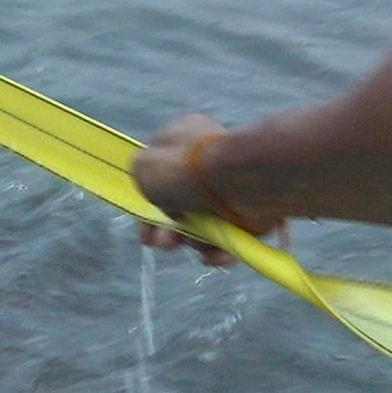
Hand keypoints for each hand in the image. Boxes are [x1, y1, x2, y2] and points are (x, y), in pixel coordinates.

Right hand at [130, 114, 288, 264]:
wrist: (239, 181)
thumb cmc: (187, 170)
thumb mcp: (144, 168)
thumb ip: (142, 178)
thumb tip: (156, 190)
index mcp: (185, 139)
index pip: (162, 174)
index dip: (149, 205)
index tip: (145, 229)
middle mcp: (208, 162)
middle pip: (182, 205)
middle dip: (168, 230)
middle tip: (165, 243)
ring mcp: (229, 188)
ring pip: (204, 225)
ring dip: (191, 241)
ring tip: (190, 244)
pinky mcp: (249, 212)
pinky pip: (228, 236)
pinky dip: (218, 249)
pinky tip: (212, 253)